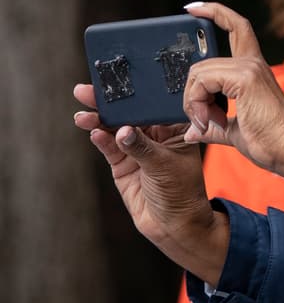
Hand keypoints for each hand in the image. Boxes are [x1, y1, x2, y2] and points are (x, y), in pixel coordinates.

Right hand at [73, 85, 227, 283]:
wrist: (172, 223)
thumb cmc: (181, 192)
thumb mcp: (165, 166)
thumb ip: (142, 148)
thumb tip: (122, 131)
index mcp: (175, 127)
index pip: (154, 104)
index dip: (137, 91)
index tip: (118, 79)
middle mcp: (155, 134)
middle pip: (130, 112)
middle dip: (109, 102)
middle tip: (86, 90)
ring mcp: (136, 148)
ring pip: (115, 128)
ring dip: (99, 119)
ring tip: (83, 113)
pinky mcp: (122, 164)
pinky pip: (109, 147)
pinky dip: (101, 139)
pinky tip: (93, 131)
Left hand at [182, 2, 283, 189]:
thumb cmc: (271, 143)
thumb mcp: (234, 131)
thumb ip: (213, 125)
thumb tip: (193, 131)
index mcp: (254, 71)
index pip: (236, 27)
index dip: (214, 12)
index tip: (191, 8)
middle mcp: (253, 63)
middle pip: (203, 59)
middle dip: (190, 89)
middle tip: (198, 118)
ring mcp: (250, 68)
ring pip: (199, 71)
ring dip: (192, 100)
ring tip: (204, 123)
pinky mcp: (245, 78)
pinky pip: (203, 81)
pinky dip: (196, 102)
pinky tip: (206, 121)